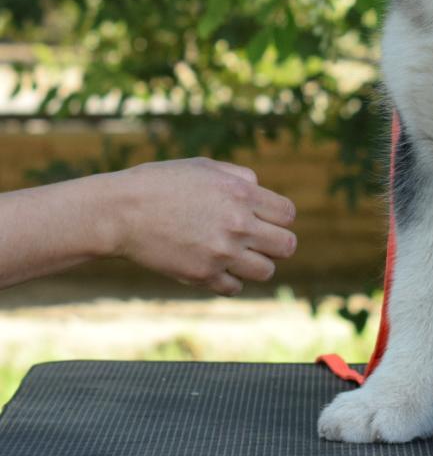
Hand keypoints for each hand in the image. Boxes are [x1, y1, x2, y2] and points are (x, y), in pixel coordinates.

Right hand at [105, 158, 296, 295]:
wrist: (120, 212)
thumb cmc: (161, 183)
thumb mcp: (206, 167)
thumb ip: (241, 177)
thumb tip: (260, 190)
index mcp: (243, 194)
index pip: (288, 215)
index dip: (279, 218)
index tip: (266, 219)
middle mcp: (239, 225)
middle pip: (286, 246)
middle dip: (276, 243)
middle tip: (258, 241)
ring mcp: (222, 253)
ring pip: (266, 271)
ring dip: (256, 264)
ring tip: (239, 256)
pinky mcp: (202, 275)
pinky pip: (234, 288)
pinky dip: (230, 281)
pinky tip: (217, 268)